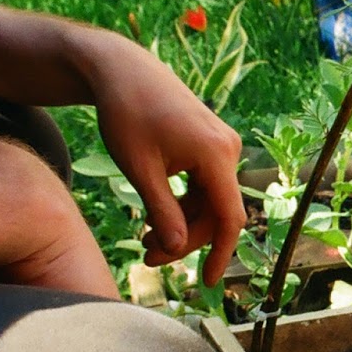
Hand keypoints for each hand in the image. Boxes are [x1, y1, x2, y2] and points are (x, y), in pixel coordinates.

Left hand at [84, 39, 246, 284]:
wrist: (122, 68)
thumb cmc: (125, 113)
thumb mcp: (139, 168)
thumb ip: (161, 210)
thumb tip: (176, 250)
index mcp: (215, 155)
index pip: (229, 218)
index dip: (220, 254)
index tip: (205, 283)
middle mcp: (227, 150)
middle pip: (216, 212)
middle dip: (185, 240)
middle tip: (146, 259)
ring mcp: (220, 144)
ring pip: (209, 201)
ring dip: (181, 224)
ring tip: (145, 240)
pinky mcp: (209, 142)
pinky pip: (204, 185)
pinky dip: (182, 203)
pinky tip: (156, 215)